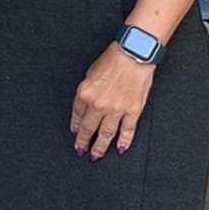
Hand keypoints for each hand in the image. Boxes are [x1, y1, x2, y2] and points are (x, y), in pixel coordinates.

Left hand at [71, 44, 155, 158]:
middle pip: (89, 129)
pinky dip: (123, 141)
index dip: (75, 127)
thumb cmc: (112, 59)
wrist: (133, 54)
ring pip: (106, 134)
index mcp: (85, 94)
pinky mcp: (133, 110)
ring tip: (96, 156)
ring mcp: (116, 110)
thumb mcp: (90, 73)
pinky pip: (127, 131)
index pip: (77, 116)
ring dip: (100, 147)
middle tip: (81, 151)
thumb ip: (87, 91)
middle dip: (84, 142)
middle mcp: (99, 105)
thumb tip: (85, 106)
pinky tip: (119, 149)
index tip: (75, 135)